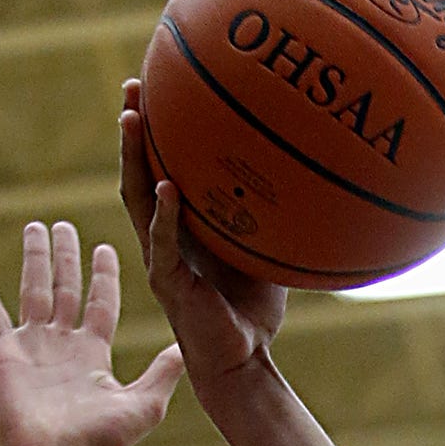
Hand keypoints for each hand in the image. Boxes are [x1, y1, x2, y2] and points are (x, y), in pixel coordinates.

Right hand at [0, 221, 183, 445]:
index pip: (101, 304)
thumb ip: (165, 372)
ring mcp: (32, 347)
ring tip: (35, 227)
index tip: (106, 248)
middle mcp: (63, 346)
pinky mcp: (2, 352)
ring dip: (34, 258)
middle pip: (66, 290)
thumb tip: (188, 347)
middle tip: (65, 225)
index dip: (103, 277)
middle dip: (67, 258)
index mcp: (95, 355)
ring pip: (33, 290)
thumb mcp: (146, 404)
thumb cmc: (102, 441)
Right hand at [119, 79, 286, 385]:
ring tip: (132, 119)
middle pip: (138, 172)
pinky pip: (162, 243)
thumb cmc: (253, 311)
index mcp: (181, 227)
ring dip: (133, 159)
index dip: (156, 131)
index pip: (161, 169)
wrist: (243, 361)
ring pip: (136, 198)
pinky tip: (168, 187)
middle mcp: (163, 236)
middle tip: (133, 84)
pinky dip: (165, 215)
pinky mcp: (168, 282)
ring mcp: (160, 258)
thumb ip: (274, 220)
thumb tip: (311, 179)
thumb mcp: (267, 254)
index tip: (159, 86)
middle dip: (133, 129)